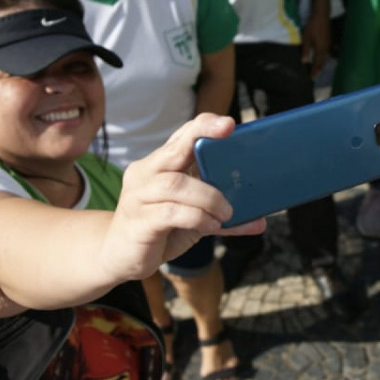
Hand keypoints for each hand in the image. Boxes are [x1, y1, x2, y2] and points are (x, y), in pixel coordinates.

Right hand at [103, 114, 265, 281]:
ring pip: (176, 184)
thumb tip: (260, 221)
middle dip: (203, 137)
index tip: (229, 123)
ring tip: (226, 212)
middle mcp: (146, 174)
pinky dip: (197, 217)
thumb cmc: (159, 229)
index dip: (204, 126)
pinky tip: (211, 225)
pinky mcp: (139, 221)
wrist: (119, 255)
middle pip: (175, 149)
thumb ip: (222, 215)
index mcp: (160, 165)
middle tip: (230, 133)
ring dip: (209, 197)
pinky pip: (171, 212)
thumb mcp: (193, 217)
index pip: (181, 136)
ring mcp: (138, 196)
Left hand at [302, 12, 330, 77]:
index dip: (315, 71)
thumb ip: (306, 50)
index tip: (311, 78)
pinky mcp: (329, 41)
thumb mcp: (307, 38)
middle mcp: (326, 49)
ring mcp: (329, 45)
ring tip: (317, 70)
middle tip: (314, 77)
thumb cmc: (313, 27)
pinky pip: (327, 53)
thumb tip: (305, 62)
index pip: (318, 63)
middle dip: (318, 70)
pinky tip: (321, 58)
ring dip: (321, 65)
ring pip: (326, 58)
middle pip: (323, 62)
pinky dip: (323, 59)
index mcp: (321, 49)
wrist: (322, 16)